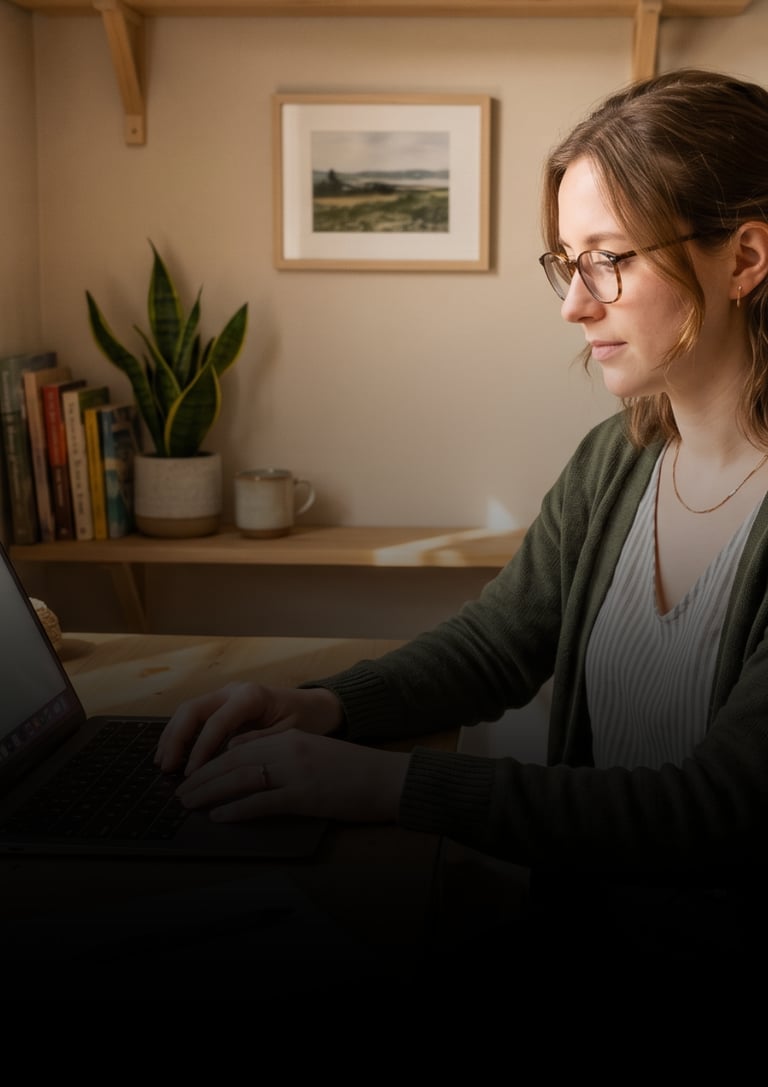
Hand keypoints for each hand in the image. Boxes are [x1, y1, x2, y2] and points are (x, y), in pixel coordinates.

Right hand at [155, 682, 343, 774]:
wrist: (313, 706)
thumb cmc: (304, 720)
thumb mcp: (289, 734)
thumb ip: (261, 741)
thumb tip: (229, 751)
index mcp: (251, 696)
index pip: (216, 722)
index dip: (201, 749)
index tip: (191, 773)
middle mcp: (233, 690)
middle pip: (193, 710)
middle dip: (176, 739)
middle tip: (166, 767)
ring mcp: (224, 695)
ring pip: (188, 710)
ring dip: (172, 735)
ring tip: (162, 762)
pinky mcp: (221, 704)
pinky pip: (194, 716)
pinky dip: (180, 733)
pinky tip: (172, 753)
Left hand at [175, 728, 409, 824]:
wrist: (386, 779)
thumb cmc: (351, 769)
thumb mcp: (311, 750)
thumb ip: (277, 750)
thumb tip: (239, 753)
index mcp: (289, 737)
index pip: (238, 746)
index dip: (210, 761)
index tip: (191, 774)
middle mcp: (288, 749)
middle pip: (233, 761)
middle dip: (202, 777)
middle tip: (180, 792)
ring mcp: (296, 771)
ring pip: (241, 778)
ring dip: (210, 791)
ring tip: (189, 803)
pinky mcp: (305, 795)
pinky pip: (262, 801)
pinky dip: (237, 809)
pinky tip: (220, 816)